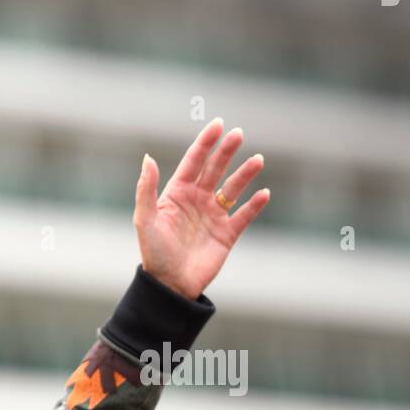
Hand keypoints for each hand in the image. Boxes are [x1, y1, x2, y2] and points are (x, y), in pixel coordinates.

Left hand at [133, 117, 269, 299]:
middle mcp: (197, 200)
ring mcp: (214, 216)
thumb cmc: (154, 252)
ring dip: (245, 174)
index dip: (205, 143)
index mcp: (177, 193)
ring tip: (258, 159)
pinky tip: (264, 193)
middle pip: (215, 169)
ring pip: (233, 188)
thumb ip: (146, 189)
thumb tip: (148, 158)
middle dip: (226, 151)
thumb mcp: (145, 219)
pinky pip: (244, 215)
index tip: (218, 125)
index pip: (193, 161)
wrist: (170, 284)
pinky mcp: (227, 234)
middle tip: (239, 134)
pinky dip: (255, 204)